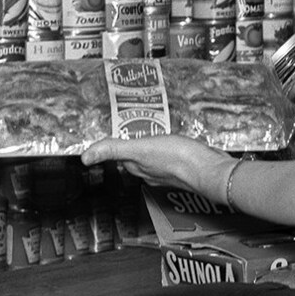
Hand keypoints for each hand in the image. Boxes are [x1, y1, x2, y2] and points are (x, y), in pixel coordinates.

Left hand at [81, 135, 231, 200]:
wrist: (210, 169)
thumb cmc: (178, 159)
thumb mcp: (140, 149)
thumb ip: (114, 149)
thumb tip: (84, 157)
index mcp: (138, 168)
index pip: (119, 156)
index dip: (114, 145)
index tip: (112, 131)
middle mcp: (151, 172)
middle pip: (135, 157)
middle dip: (132, 142)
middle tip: (131, 124)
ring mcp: (169, 170)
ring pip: (153, 156)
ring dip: (150, 143)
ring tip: (151, 127)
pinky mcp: (186, 164)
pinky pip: (171, 154)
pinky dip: (169, 145)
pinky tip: (174, 138)